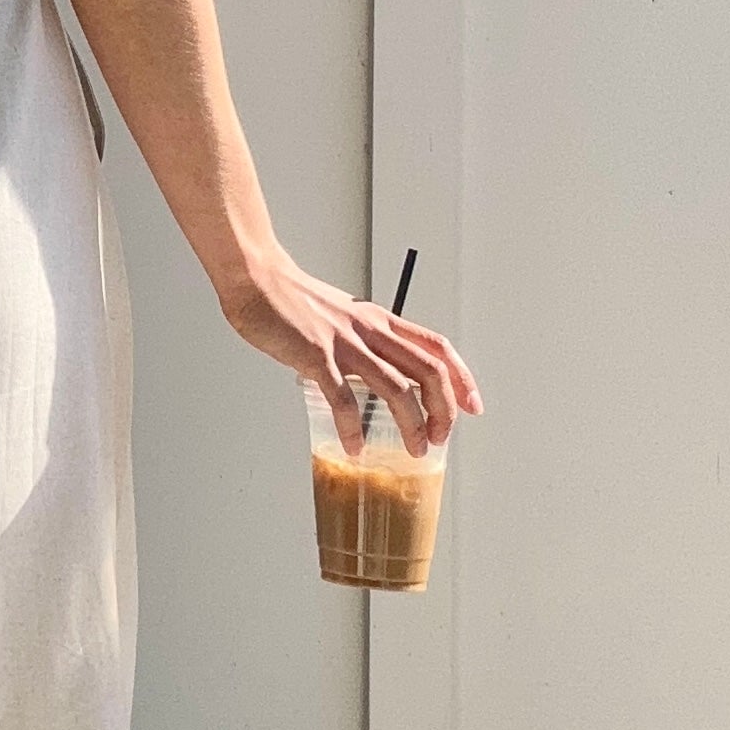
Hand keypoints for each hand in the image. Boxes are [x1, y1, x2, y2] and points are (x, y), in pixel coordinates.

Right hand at [217, 247, 483, 457]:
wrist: (257, 279)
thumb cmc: (290, 299)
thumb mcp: (341, 317)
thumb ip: (359, 342)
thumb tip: (365, 374)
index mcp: (379, 320)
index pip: (437, 347)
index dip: (462, 378)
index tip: (472, 406)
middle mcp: (370, 330)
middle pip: (428, 370)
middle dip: (444, 409)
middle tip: (441, 437)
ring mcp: (345, 343)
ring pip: (397, 387)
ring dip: (412, 424)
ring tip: (414, 450)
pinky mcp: (316, 355)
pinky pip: (343, 399)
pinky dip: (352, 428)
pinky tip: (354, 446)